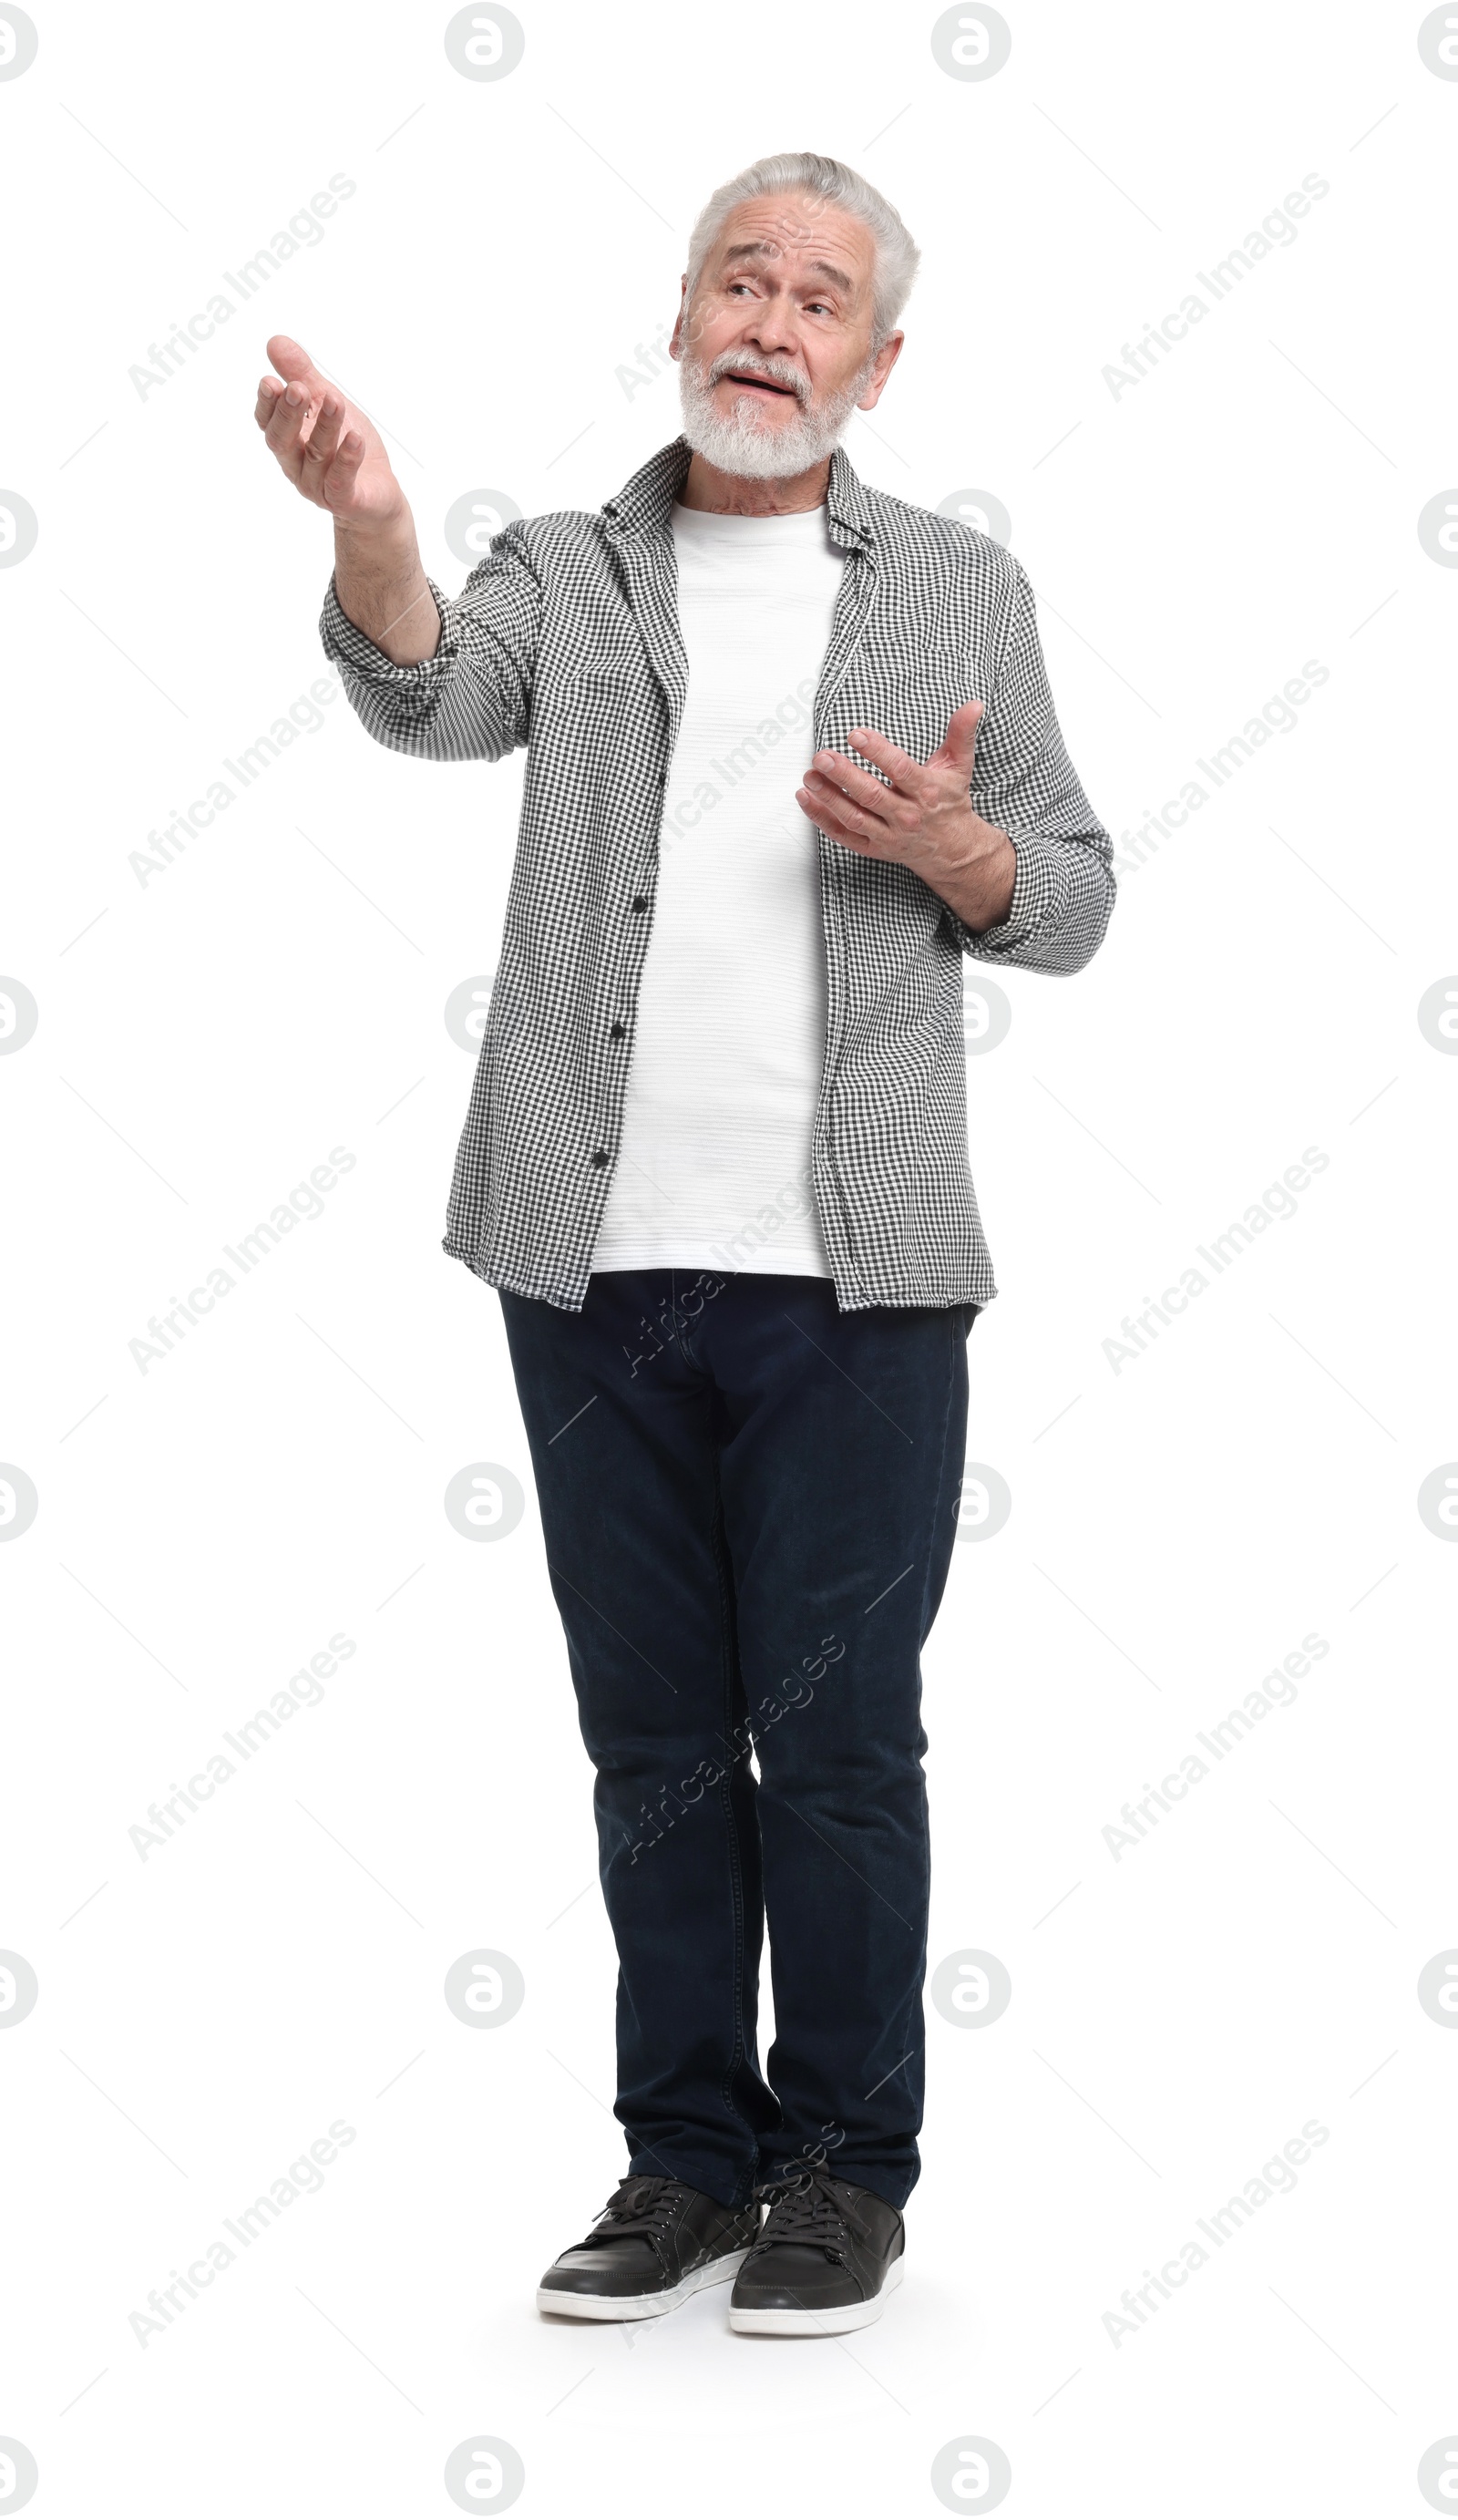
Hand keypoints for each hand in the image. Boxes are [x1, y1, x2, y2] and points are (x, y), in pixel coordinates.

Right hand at [254, 335, 404, 533]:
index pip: (268, 423)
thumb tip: (275, 342)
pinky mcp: (344, 500)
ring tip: (335, 400)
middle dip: (288, 414)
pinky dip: (347, 459)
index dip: (266, 405)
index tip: (270, 382)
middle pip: (282, 441)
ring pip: (316, 455)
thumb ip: (303, 375)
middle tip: (296, 388)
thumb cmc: (348, 448)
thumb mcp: (326, 404)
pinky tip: (354, 438)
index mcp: (289, 440)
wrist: (378, 495)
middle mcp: (297, 465)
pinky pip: (340, 480)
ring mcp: (318, 485)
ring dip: (325, 426)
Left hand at [797, 700, 1017, 932]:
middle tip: (822, 756)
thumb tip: (974, 705)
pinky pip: (844, 835)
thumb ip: (962, 733)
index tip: (856, 735)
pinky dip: (822, 819)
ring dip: (828, 796)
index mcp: (926, 791)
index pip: (899, 770)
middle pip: (871, 795)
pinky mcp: (874, 848)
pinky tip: (806, 799)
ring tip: (809, 775)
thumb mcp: (959, 766)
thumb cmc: (949, 802)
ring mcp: (888, 835)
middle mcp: (906, 815)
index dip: (876, 752)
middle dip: (844, 775)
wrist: (953, 849)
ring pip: (854, 817)